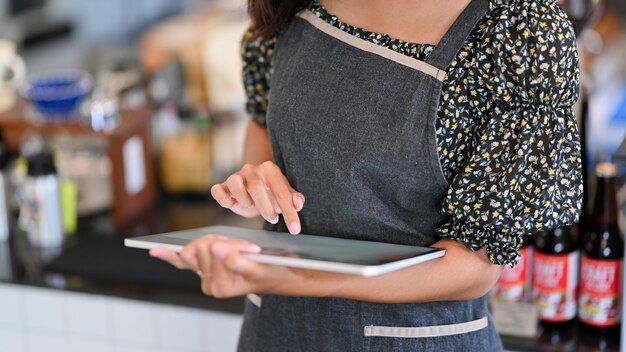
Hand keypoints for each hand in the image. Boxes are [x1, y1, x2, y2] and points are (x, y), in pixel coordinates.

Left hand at [149, 236, 299, 297]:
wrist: (278, 276)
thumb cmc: (271, 271)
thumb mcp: (259, 267)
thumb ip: (237, 261)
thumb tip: (216, 248)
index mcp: (220, 287)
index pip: (213, 252)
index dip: (232, 245)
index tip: (251, 248)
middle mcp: (209, 284)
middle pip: (201, 248)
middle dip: (223, 241)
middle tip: (244, 247)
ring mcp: (205, 277)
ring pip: (195, 247)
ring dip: (215, 241)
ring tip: (234, 247)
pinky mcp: (204, 270)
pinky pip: (181, 261)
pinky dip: (168, 255)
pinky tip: (155, 250)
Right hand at [211, 161, 304, 233]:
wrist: (253, 189)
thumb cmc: (271, 193)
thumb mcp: (285, 195)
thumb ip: (294, 199)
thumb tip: (298, 204)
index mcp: (269, 170)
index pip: (281, 191)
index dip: (289, 212)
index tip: (295, 229)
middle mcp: (251, 170)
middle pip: (256, 187)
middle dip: (266, 208)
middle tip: (273, 219)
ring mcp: (235, 177)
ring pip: (235, 182)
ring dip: (244, 199)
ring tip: (251, 206)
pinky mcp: (222, 187)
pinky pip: (217, 190)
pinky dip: (224, 200)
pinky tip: (233, 205)